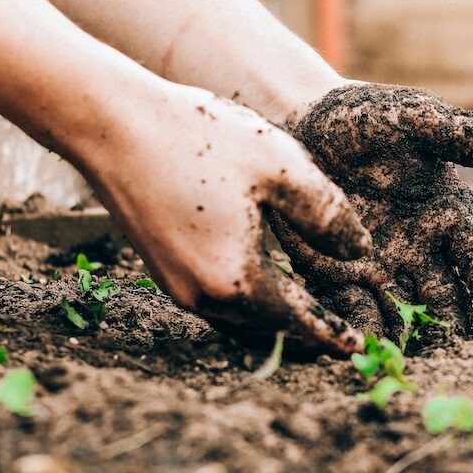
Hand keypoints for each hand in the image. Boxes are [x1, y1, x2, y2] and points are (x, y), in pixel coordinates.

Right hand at [82, 82, 371, 354]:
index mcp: (237, 280)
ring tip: (311, 316)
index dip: (332, 335)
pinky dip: (249, 304)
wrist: (112, 124)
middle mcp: (203, 297)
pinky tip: (265, 285)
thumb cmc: (198, 138)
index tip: (360, 348)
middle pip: (268, 332)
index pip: (298, 323)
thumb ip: (328, 214)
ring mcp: (177, 286)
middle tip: (342, 338)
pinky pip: (217, 303)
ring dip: (277, 323)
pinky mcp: (162, 270)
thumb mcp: (281, 166)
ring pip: (240, 322)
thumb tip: (360, 251)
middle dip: (307, 336)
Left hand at [270, 83, 472, 339]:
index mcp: (450, 213)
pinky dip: (362, 332)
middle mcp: (422, 249)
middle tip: (461, 359)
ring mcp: (382, 268)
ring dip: (411, 340)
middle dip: (454, 328)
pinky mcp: (339, 277)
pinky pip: (355, 311)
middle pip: (447, 297)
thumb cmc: (366, 118)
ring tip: (414, 367)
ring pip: (405, 313)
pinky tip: (364, 353)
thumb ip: (463, 135)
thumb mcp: (414, 119)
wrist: (301, 124)